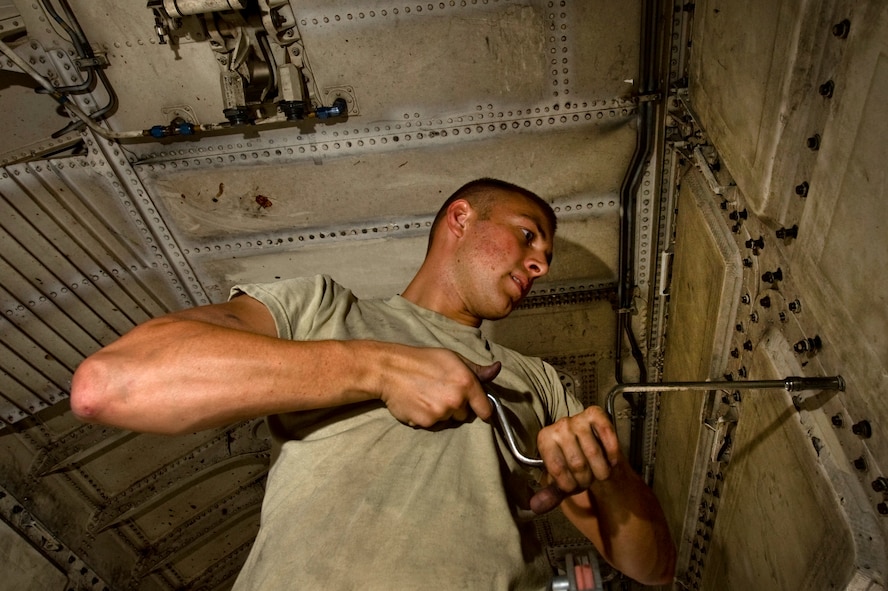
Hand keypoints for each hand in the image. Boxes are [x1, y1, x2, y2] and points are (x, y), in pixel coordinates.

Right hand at [377, 346, 500, 427]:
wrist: (390, 370)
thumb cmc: (422, 360)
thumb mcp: (452, 358)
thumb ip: (476, 369)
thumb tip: (497, 369)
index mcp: (467, 382)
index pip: (485, 409)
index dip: (481, 409)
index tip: (477, 408)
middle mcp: (456, 400)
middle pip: (465, 415)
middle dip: (457, 407)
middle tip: (441, 392)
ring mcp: (441, 413)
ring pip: (448, 420)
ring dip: (441, 413)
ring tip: (427, 396)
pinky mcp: (426, 422)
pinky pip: (433, 425)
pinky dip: (427, 417)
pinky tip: (418, 403)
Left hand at [530, 405, 621, 513]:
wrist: (595, 452)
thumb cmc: (575, 467)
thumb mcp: (562, 482)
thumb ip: (550, 495)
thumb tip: (535, 507)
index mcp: (544, 439)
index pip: (558, 469)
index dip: (569, 485)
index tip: (572, 486)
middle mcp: (559, 426)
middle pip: (577, 463)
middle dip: (586, 479)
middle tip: (588, 480)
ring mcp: (577, 417)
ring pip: (594, 453)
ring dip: (601, 471)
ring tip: (599, 472)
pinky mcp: (595, 413)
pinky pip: (607, 435)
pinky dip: (611, 454)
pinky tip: (611, 461)